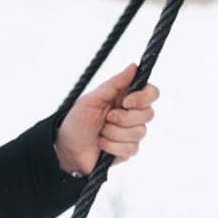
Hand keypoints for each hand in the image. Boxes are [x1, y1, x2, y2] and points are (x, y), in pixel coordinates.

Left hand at [53, 62, 158, 176]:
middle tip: (106, 118)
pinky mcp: (127, 150)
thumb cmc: (77, 121)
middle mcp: (132, 114)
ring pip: (140, 132)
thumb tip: (134, 67)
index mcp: (125, 98)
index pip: (151, 93)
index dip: (143, 98)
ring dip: (114, 133)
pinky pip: (131, 148)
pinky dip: (112, 146)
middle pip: (148, 114)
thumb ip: (115, 83)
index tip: (126, 102)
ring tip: (100, 132)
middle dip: (124, 118)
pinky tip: (101, 144)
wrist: (66, 147)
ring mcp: (131, 133)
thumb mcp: (92, 99)